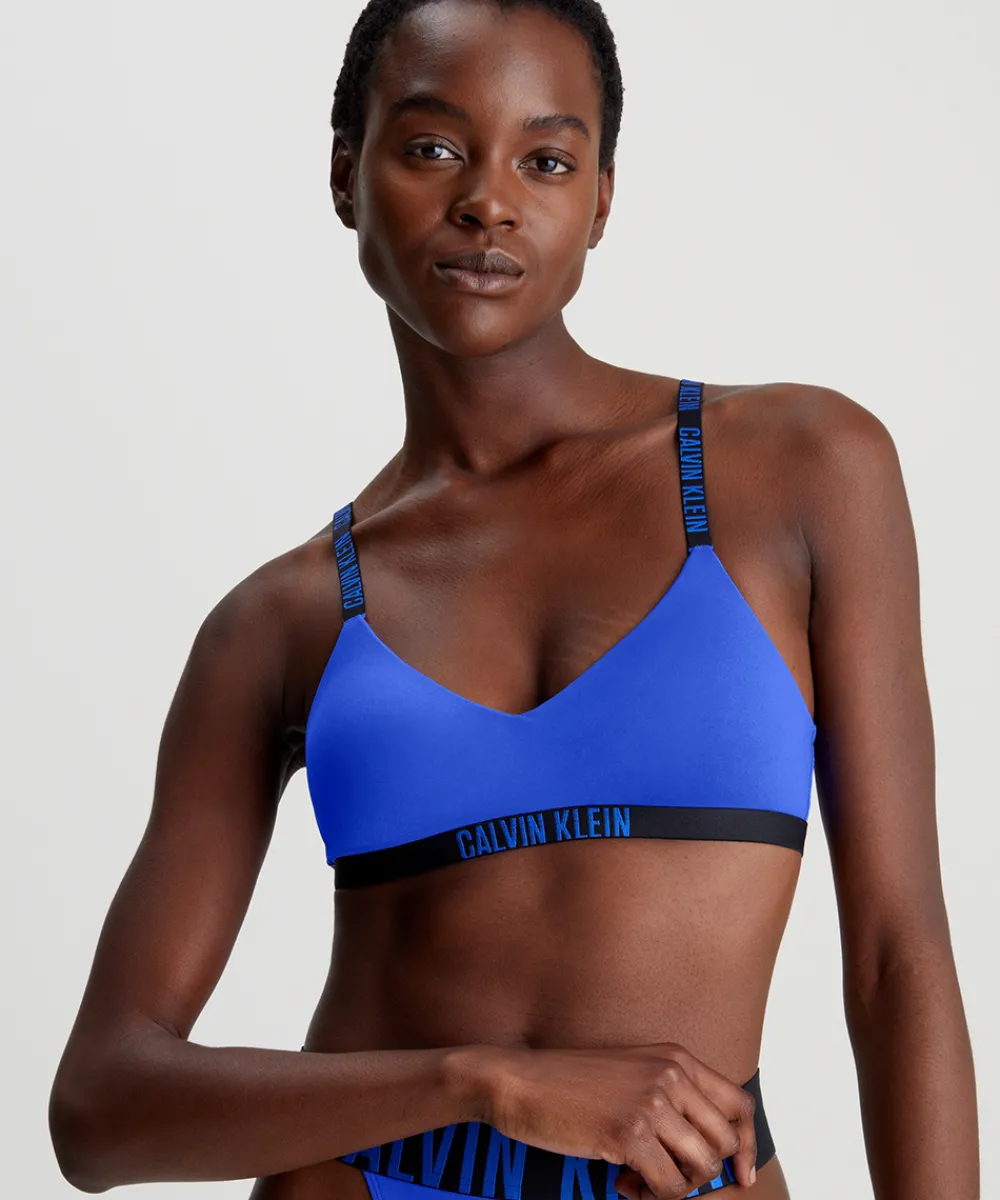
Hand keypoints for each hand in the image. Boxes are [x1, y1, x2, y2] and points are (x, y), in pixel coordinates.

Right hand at [481, 1042, 757, 1198]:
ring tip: (639, 1181)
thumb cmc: (570, 1083)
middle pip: (723, 1143)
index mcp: (675, 1057)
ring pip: (701, 1167)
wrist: (519, 1081)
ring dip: (675, 1187)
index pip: (738, 1105)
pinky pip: (669, 1186)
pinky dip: (652, 1196)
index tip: (741, 1176)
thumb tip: (708, 1153)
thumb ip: (671, 1098)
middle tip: (663, 1178)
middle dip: (701, 1174)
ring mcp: (652, 1102)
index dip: (747, 1146)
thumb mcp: (631, 1075)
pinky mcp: (629, 1133)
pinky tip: (622, 1183)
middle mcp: (671, 1074)